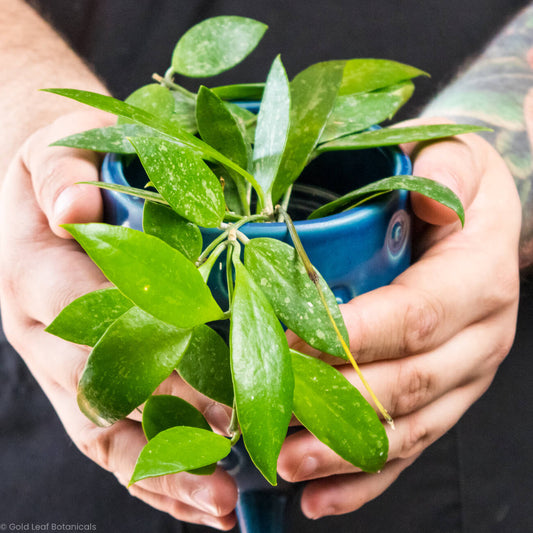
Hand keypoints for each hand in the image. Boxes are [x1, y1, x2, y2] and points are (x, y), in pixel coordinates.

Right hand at [0, 111, 236, 530]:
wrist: (30, 174)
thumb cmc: (56, 157)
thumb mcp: (59, 146)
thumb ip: (65, 175)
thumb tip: (76, 208)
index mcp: (33, 271)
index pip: (91, 322)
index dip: (151, 352)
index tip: (214, 376)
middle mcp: (38, 328)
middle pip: (98, 389)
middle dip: (169, 418)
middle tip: (233, 441)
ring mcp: (54, 358)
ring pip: (100, 431)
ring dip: (160, 470)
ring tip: (218, 502)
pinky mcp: (74, 373)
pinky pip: (108, 433)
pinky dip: (150, 468)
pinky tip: (195, 492)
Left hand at [279, 119, 520, 517]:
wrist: (482, 229)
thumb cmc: (460, 193)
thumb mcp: (460, 161)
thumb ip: (448, 170)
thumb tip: (429, 196)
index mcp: (478, 283)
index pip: (411, 317)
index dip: (350, 336)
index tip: (288, 345)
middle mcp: (476, 341)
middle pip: (405, 385)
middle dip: (338, 407)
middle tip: (274, 420)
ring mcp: (461, 379)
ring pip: (406, 429)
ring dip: (345, 454)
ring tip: (287, 465)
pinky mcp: (442, 401)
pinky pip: (409, 449)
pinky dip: (364, 480)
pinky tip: (319, 498)